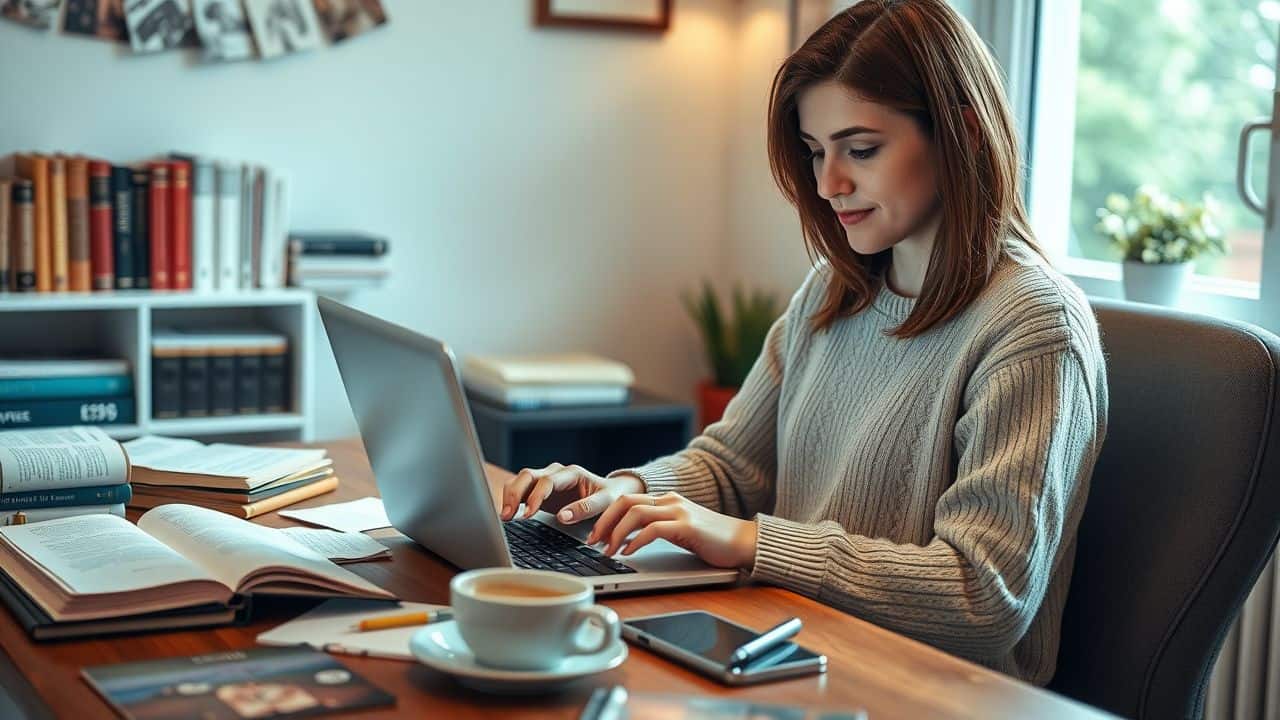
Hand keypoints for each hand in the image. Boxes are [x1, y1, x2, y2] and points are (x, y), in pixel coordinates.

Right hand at [500, 462, 644, 522]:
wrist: (612, 493)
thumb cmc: (610, 496)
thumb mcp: (605, 502)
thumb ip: (585, 508)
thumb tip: (562, 517)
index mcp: (571, 473)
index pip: (547, 481)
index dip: (535, 497)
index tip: (528, 515)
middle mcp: (555, 473)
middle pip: (527, 475)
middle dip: (515, 494)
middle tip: (508, 515)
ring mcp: (545, 480)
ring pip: (519, 480)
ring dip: (509, 496)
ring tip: (505, 517)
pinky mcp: (539, 491)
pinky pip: (520, 490)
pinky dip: (511, 500)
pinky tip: (508, 515)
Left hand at [587, 492, 757, 569]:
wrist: (744, 541)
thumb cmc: (713, 541)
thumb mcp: (679, 530)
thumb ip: (657, 529)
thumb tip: (628, 541)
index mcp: (667, 500)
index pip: (627, 500)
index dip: (606, 517)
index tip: (595, 535)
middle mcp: (670, 501)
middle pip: (625, 502)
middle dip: (604, 522)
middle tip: (593, 542)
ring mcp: (678, 511)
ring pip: (634, 514)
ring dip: (616, 533)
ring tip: (608, 551)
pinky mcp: (686, 526)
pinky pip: (652, 529)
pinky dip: (635, 541)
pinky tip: (629, 553)